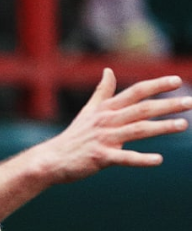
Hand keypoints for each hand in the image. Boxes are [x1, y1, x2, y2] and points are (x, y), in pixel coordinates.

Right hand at [37, 68, 190, 183]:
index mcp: (106, 109)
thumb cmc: (73, 137)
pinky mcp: (100, 157)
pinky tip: (158, 160)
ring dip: (162, 127)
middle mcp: (106, 121)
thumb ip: (102, 91)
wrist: (52, 159)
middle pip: (142, 109)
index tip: (177, 81)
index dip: (156, 85)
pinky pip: (124, 158)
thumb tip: (108, 70)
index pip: (135, 92)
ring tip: (183, 125)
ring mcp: (104, 139)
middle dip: (168, 105)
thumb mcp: (88, 111)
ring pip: (138, 130)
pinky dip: (141, 159)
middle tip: (190, 102)